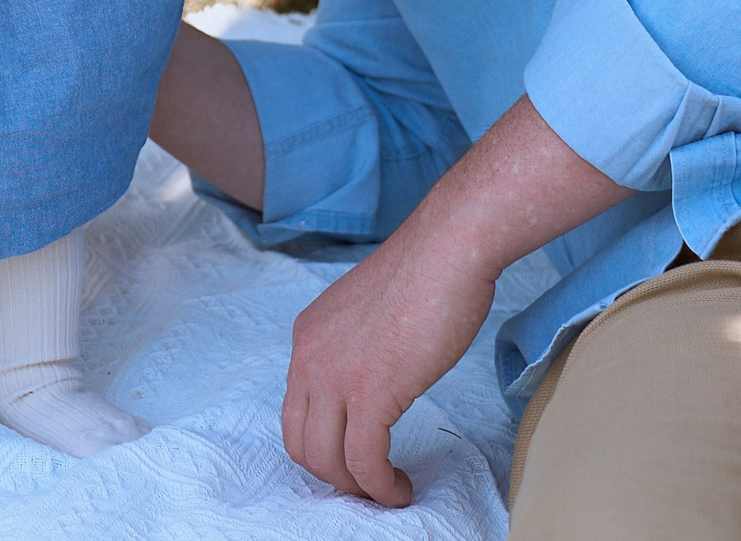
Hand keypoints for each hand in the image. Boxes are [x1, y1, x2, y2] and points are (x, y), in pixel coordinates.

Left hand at [280, 218, 496, 505]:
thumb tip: (374, 376)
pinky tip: (401, 487)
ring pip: (325, 460)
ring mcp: (334, 376)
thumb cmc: (424, 274)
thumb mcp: (369, 313)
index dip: (322, 444)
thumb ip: (358, 346)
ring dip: (357, 488)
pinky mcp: (369, 392)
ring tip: (389, 490)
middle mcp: (308, 358)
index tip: (355, 457)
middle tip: (371, 482)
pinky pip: (363, 461)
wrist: (445, 251)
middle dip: (334, 474)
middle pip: (300, 443)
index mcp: (307, 338)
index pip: (295, 411)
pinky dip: (381, 486)